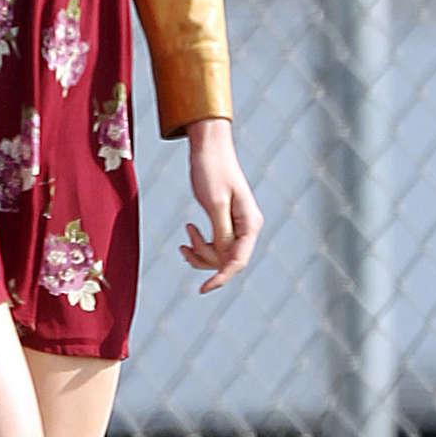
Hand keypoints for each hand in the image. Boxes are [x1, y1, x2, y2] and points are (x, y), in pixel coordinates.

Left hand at [179, 117, 261, 293]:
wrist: (208, 147)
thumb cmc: (212, 171)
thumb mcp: (214, 203)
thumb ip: (222, 233)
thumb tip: (226, 261)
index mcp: (250, 224)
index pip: (238, 261)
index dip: (221, 278)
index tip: (202, 289)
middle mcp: (248, 228)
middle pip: (227, 261)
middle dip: (204, 257)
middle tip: (187, 240)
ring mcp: (237, 226)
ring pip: (219, 256)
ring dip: (200, 253)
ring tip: (185, 239)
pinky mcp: (225, 223)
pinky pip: (215, 245)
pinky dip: (200, 246)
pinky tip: (187, 238)